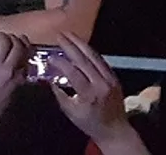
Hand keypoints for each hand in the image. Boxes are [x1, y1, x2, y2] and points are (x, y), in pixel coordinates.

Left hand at [0, 27, 29, 131]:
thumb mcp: (9, 96)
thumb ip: (14, 82)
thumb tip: (17, 72)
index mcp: (17, 80)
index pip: (26, 60)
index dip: (25, 51)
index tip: (23, 47)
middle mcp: (8, 70)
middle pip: (18, 47)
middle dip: (16, 40)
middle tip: (11, 39)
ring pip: (3, 41)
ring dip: (2, 36)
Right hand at [49, 32, 137, 149]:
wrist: (116, 130)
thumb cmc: (90, 123)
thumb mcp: (71, 112)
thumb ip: (59, 94)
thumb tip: (49, 78)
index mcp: (89, 95)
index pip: (72, 73)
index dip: (60, 62)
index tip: (50, 56)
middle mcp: (101, 84)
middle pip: (84, 60)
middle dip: (70, 46)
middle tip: (59, 35)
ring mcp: (110, 80)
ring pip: (94, 57)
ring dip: (81, 44)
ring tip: (70, 34)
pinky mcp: (115, 78)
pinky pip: (101, 61)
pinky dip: (91, 52)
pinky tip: (82, 45)